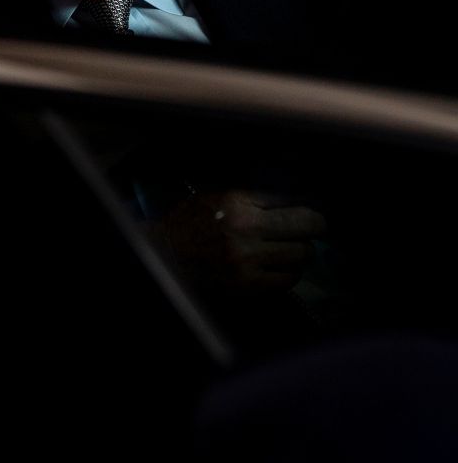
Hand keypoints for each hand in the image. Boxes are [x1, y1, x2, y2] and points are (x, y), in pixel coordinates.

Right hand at [148, 188, 327, 295]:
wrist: (166, 253)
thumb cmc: (191, 221)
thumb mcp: (218, 197)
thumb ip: (254, 198)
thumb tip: (296, 202)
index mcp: (237, 201)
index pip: (291, 200)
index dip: (304, 207)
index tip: (307, 214)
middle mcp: (245, 228)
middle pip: (307, 225)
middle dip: (313, 227)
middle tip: (310, 231)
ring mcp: (247, 258)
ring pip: (302, 253)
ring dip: (300, 252)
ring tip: (287, 250)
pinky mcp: (247, 283)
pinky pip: (288, 279)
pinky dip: (288, 273)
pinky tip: (277, 267)